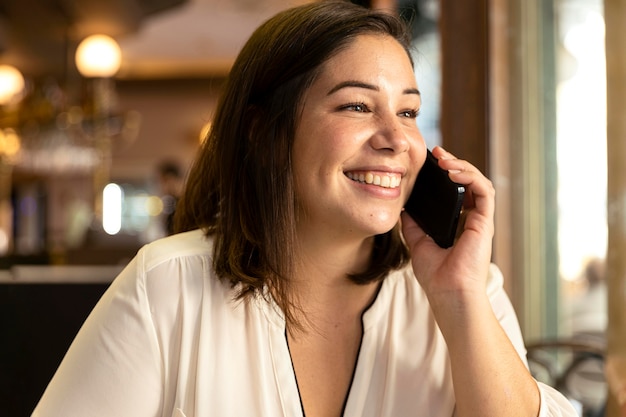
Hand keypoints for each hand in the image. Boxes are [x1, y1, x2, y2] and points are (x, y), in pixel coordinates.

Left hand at [400, 146, 494, 305]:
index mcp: (458, 223)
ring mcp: (480, 220)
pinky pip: (484, 191)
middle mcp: (471, 219)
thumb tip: (402, 206)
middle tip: (437, 153)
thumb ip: (412, 223)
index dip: (446, 174)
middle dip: (454, 163)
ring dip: (462, 166)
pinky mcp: (484, 222)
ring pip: (478, 182)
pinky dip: (470, 177)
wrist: (448, 294)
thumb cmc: (436, 275)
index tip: (430, 163)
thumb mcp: (416, 242)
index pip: (456, 191)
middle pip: (468, 182)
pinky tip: (453, 172)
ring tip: (444, 160)